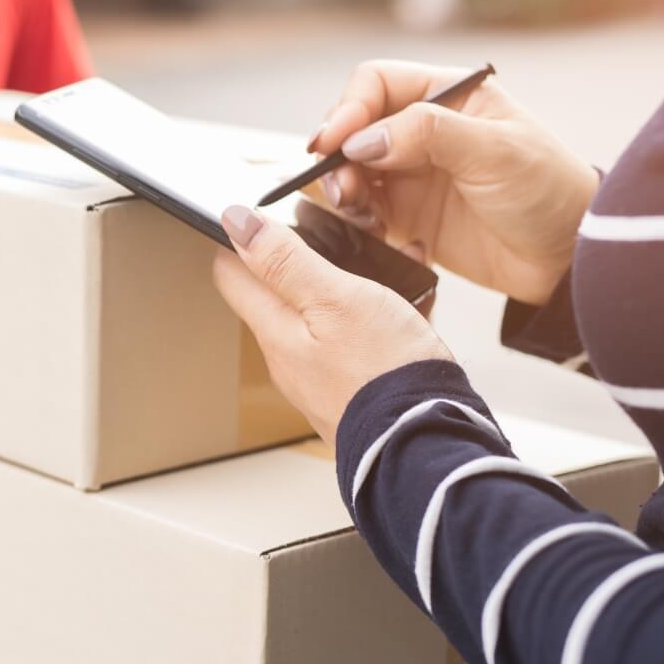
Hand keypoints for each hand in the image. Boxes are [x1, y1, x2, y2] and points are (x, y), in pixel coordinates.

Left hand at [213, 206, 451, 443]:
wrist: (430, 443)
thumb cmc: (385, 374)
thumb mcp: (335, 299)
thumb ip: (285, 262)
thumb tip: (236, 224)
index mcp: (276, 331)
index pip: (232, 276)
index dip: (239, 241)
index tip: (251, 219)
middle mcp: (291, 358)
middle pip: (277, 295)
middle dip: (295, 260)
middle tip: (323, 233)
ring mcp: (323, 377)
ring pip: (322, 316)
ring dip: (342, 287)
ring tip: (378, 266)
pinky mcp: (356, 390)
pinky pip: (356, 342)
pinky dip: (373, 317)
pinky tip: (404, 308)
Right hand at [307, 61, 598, 305]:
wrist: (567, 259)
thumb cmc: (548, 191)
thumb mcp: (496, 151)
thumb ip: (428, 134)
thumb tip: (361, 140)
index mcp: (447, 96)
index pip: (376, 84)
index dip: (349, 109)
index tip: (334, 142)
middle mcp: (420, 130)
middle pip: (352, 128)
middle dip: (336, 155)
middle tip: (342, 188)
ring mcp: (408, 173)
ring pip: (347, 170)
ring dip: (340, 188)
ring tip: (356, 211)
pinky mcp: (403, 215)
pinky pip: (358, 209)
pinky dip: (352, 218)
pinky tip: (371, 229)